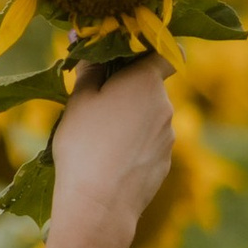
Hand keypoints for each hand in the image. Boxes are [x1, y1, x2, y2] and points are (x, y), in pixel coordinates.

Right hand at [47, 54, 173, 247]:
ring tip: (98, 137)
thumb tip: (87, 42)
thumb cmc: (84, 145)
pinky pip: (149, 144)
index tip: (125, 59)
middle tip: (97, 101)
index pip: (165, 52)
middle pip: (151, 87)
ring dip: (130, 119)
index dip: (148, 51)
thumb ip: (89, 68)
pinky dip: (134, 145)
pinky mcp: (165, 163)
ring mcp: (168, 138)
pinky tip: (109, 160)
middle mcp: (165, 106)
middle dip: (129, 89)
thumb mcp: (79, 100)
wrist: (98, 205)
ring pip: (150, 117)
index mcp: (146, 82)